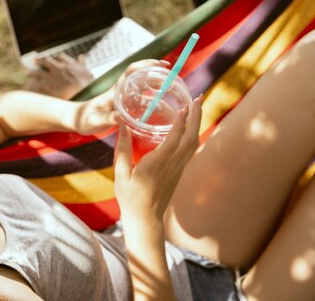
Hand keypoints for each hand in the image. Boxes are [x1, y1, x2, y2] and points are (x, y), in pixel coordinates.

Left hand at [24, 54, 93, 98]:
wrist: (82, 94)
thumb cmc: (87, 83)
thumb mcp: (87, 71)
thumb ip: (82, 64)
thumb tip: (81, 57)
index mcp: (68, 64)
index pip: (60, 56)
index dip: (56, 57)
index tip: (53, 58)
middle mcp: (58, 68)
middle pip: (46, 61)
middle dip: (40, 61)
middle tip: (35, 61)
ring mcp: (52, 78)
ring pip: (39, 73)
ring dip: (32, 73)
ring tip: (28, 74)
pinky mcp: (48, 88)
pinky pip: (38, 86)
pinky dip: (34, 87)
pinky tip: (30, 88)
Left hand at [71, 59, 170, 134]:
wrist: (78, 121)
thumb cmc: (85, 119)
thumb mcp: (94, 121)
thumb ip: (106, 119)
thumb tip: (119, 118)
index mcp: (115, 90)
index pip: (132, 71)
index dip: (147, 64)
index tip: (162, 63)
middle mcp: (122, 91)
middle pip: (142, 77)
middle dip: (158, 75)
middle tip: (175, 79)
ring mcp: (125, 99)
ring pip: (144, 89)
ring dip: (158, 87)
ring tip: (174, 91)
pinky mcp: (126, 107)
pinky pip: (143, 101)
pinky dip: (154, 101)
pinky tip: (165, 108)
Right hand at [114, 96, 202, 222]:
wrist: (145, 220)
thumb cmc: (130, 197)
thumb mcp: (120, 174)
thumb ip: (122, 149)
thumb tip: (122, 125)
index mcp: (157, 164)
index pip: (174, 139)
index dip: (181, 121)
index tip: (184, 105)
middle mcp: (172, 165)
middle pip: (191, 137)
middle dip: (197, 116)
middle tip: (198, 98)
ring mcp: (178, 169)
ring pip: (194, 143)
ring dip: (197, 123)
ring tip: (196, 107)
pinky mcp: (179, 172)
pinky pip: (190, 149)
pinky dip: (192, 134)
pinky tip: (189, 126)